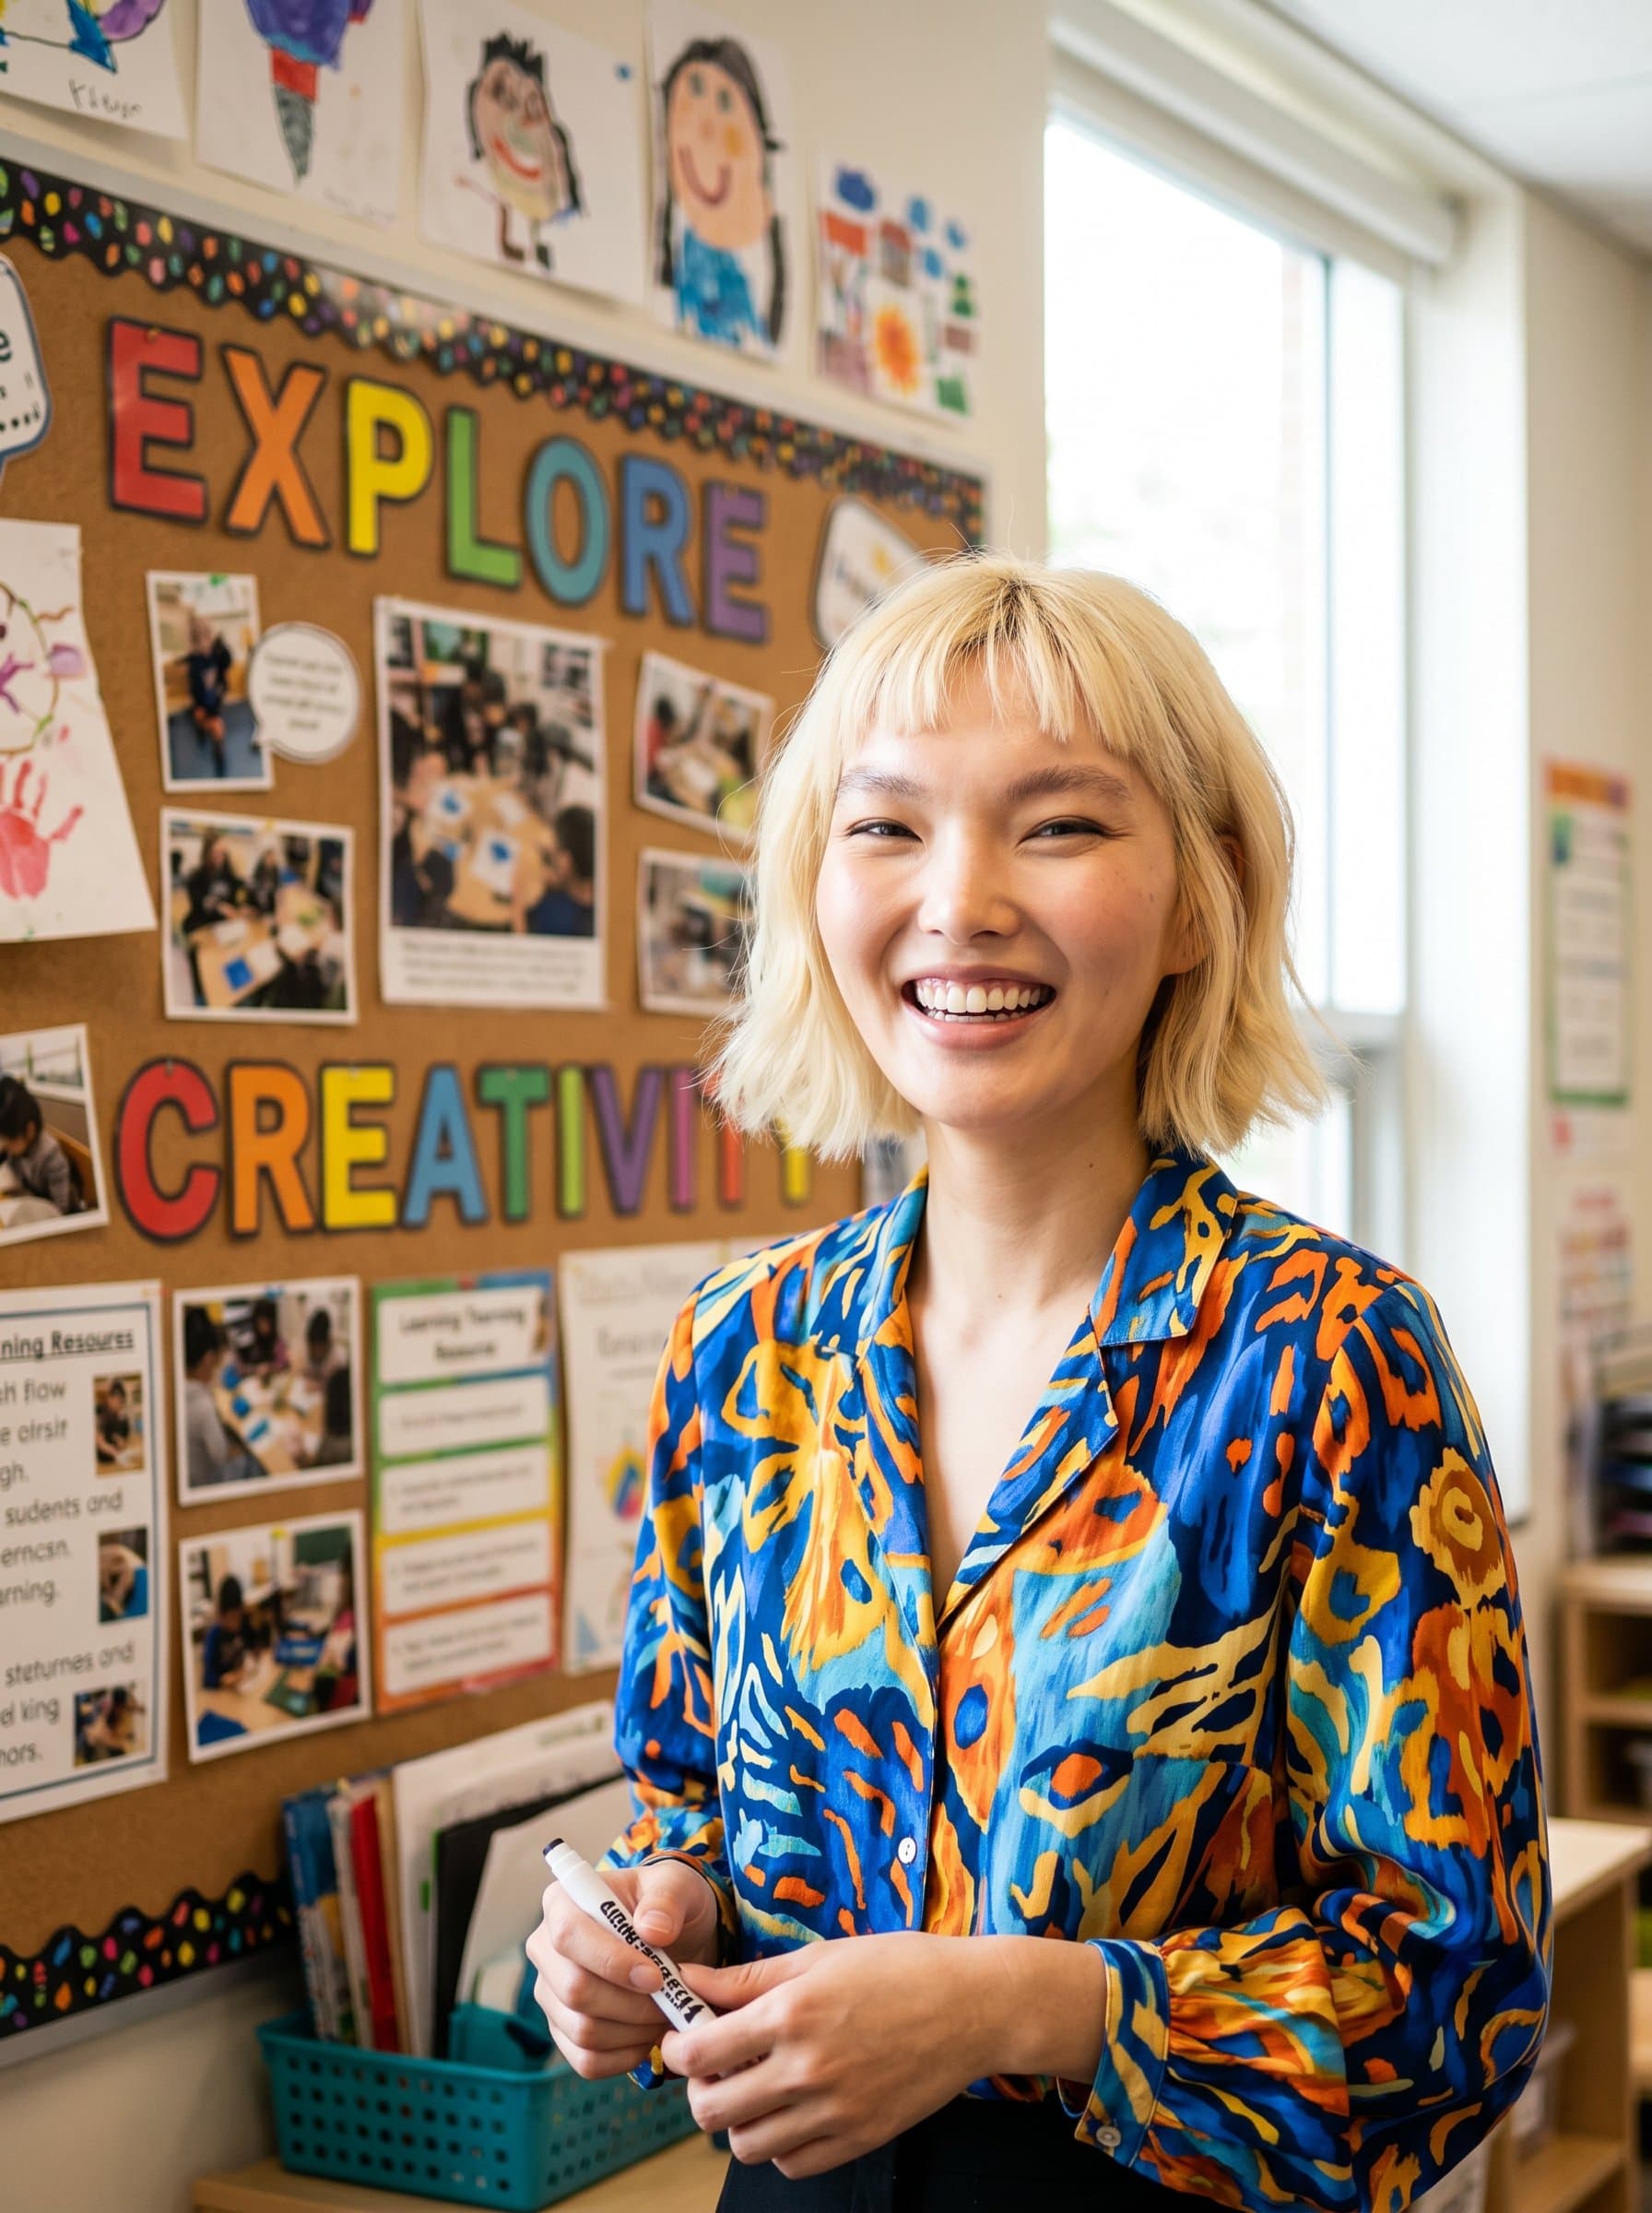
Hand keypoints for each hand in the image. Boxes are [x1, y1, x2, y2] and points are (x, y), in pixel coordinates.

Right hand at [527, 1858, 720, 2079]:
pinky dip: (626, 2056)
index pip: (568, 1936)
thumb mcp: (678, 1885)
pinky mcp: (563, 2032)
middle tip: (672, 1999)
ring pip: (583, 2031)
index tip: (656, 1976)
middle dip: (631, 2003)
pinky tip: (651, 2035)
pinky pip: (587, 2061)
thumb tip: (651, 1930)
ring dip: (635, 2030)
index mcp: (562, 1903)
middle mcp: (545, 1950)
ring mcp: (551, 1995)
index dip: (611, 1961)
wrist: (677, 1938)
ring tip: (668, 2012)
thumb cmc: (670, 1904)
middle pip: (573, 1991)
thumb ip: (668, 1898)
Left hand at [657, 1935, 994, 2179]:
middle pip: (712, 2110)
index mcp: (792, 2014)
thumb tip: (689, 1980)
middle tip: (715, 2069)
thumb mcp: (819, 1956)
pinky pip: (793, 2164)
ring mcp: (835, 2111)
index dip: (677, 2047)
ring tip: (754, 2089)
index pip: (699, 2052)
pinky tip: (791, 2111)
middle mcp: (807, 2068)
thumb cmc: (897, 1967)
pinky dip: (780, 2144)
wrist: (973, 2006)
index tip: (682, 2039)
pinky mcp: (860, 2138)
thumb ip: (748, 1978)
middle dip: (700, 2090)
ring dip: (738, 2121)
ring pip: (747, 2145)